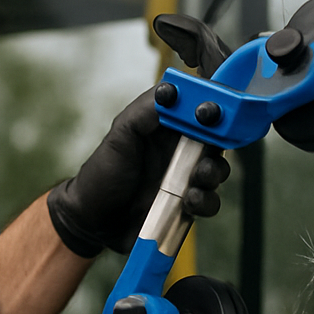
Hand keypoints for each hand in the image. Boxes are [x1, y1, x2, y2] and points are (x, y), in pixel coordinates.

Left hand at [46, 14, 232, 256]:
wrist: (95, 221)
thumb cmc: (103, 174)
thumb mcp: (119, 137)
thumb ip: (143, 112)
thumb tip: (172, 92)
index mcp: (164, 126)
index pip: (196, 108)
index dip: (209, 106)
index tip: (210, 112)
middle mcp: (178, 148)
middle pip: (215, 138)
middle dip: (219, 142)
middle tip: (209, 148)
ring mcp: (185, 177)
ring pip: (217, 169)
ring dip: (212, 172)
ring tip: (196, 179)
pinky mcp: (188, 204)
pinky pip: (210, 200)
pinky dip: (205, 200)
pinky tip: (188, 202)